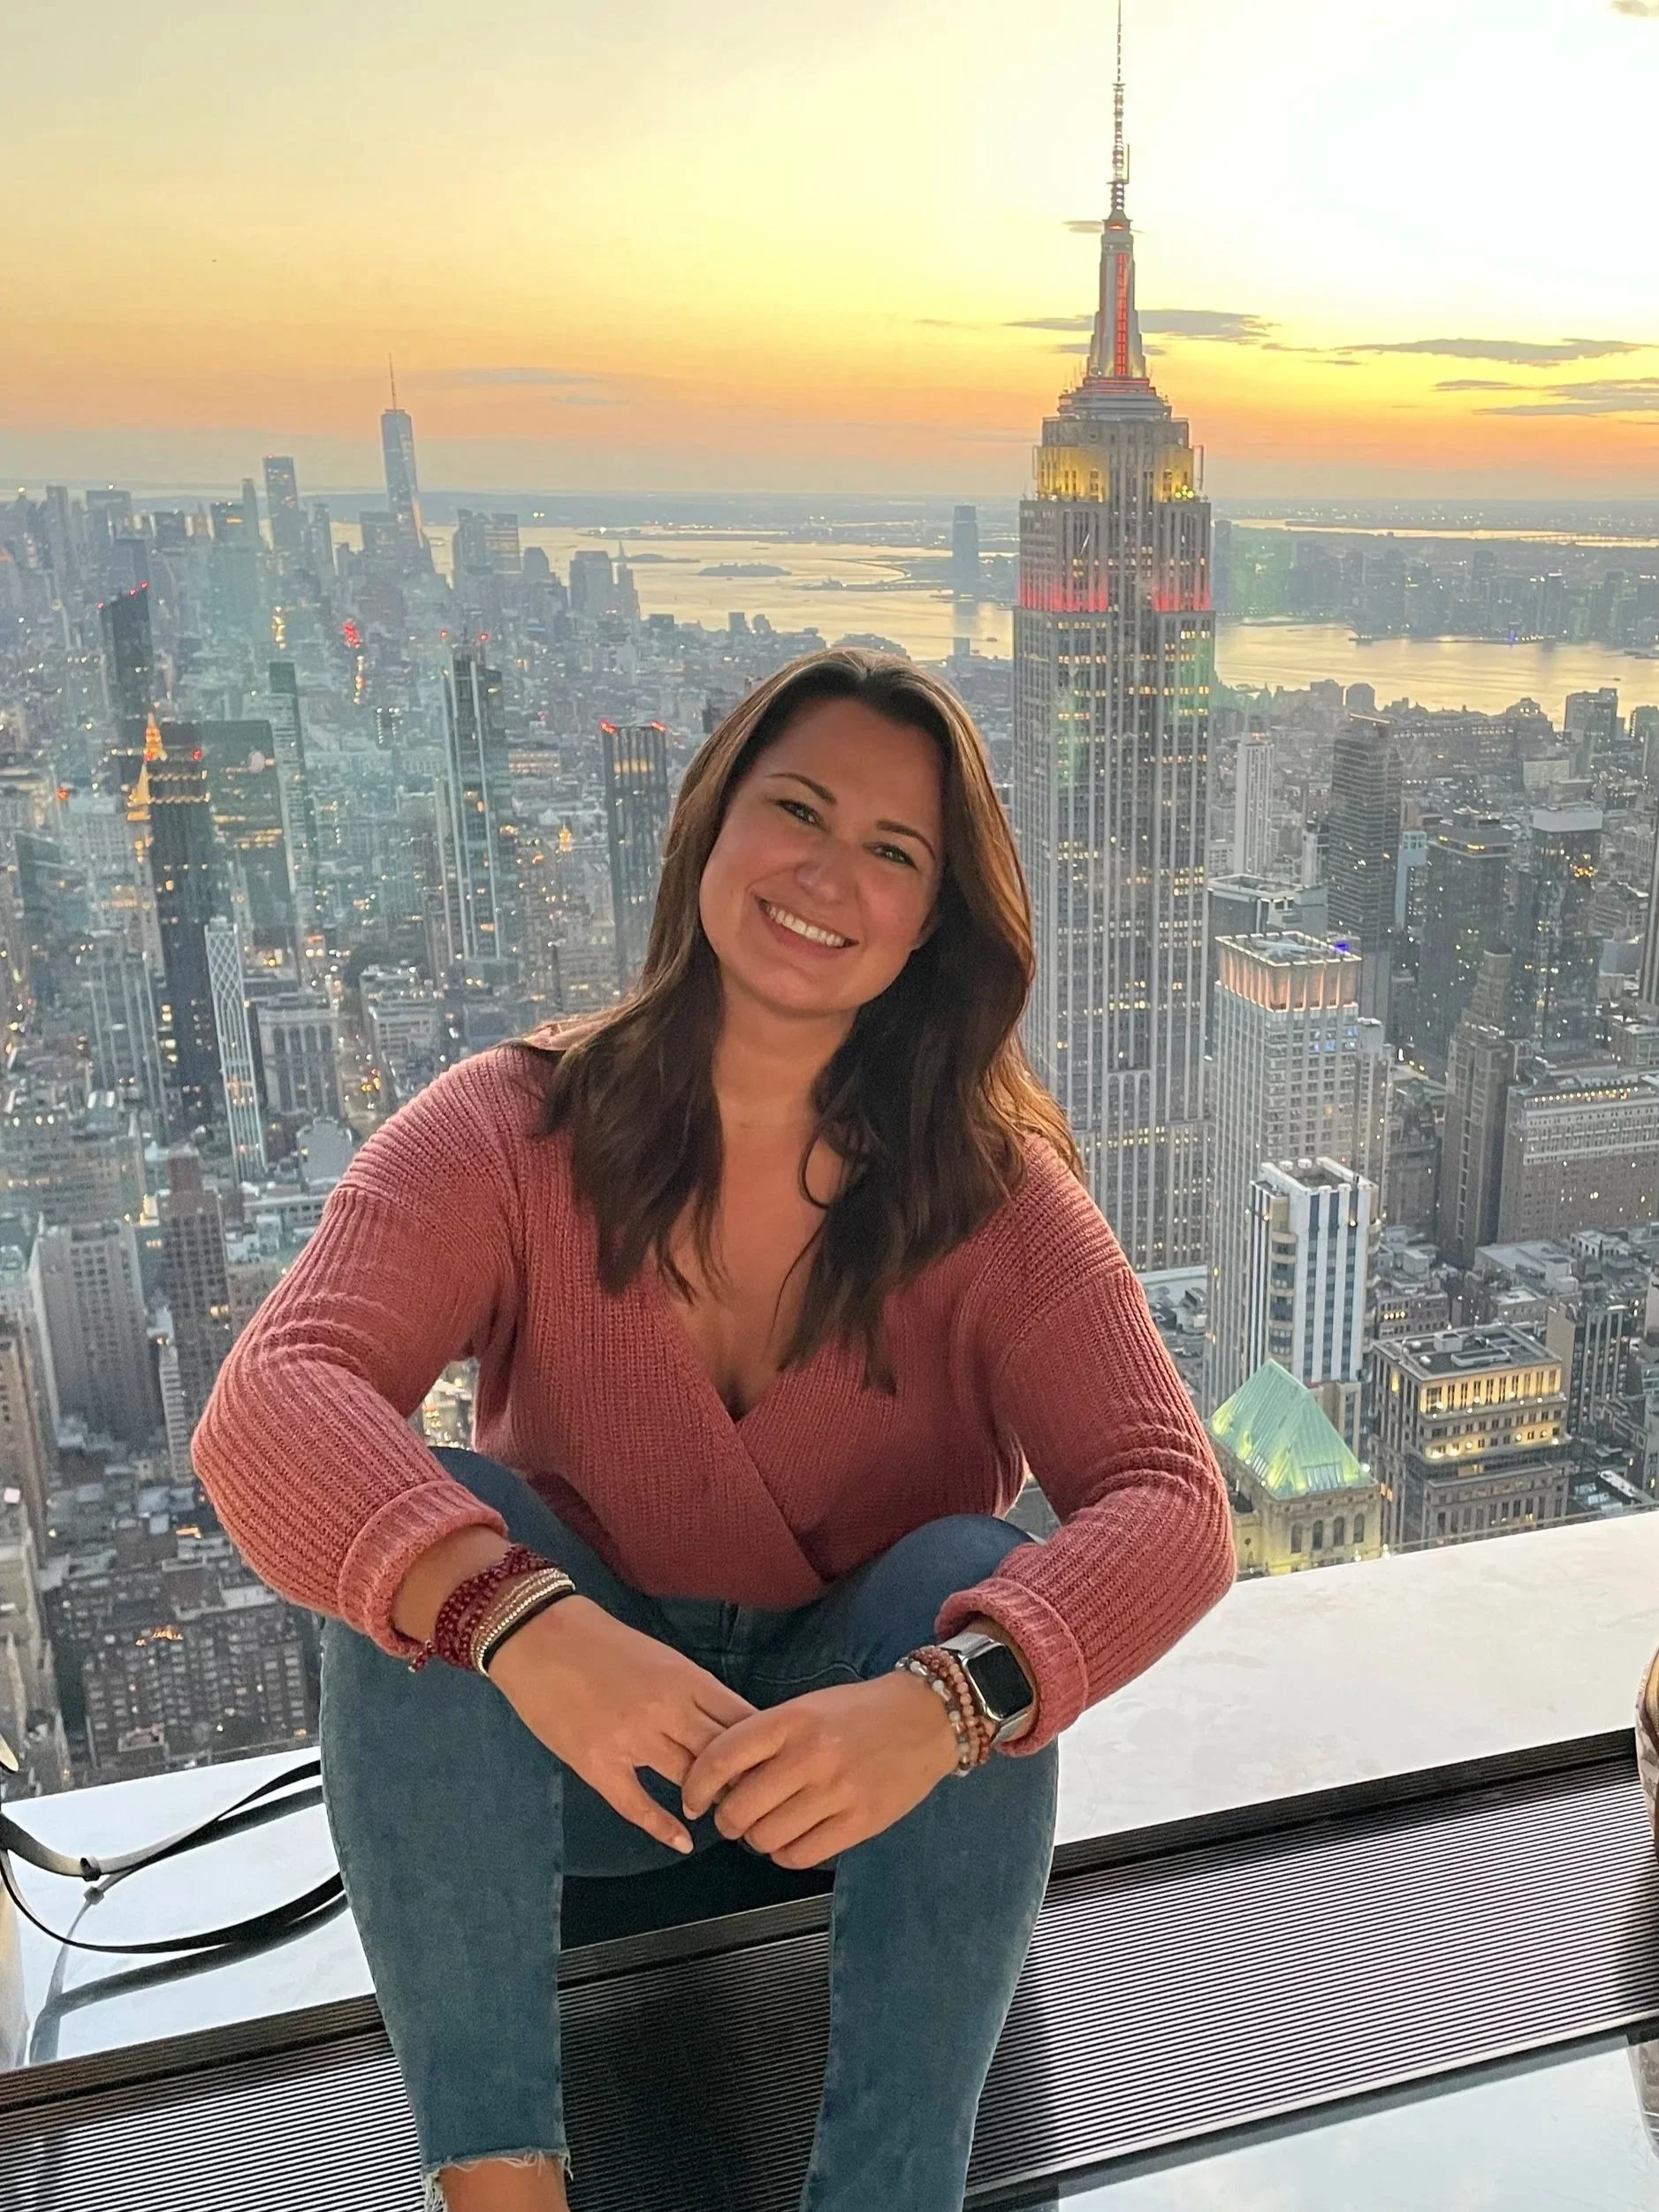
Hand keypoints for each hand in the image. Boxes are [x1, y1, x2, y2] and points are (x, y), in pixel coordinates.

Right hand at [486, 1596, 755, 1854]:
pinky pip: (638, 1804)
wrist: (537, 1635)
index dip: (762, 1747)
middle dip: (743, 1778)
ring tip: (723, 1812)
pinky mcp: (597, 1763)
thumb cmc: (600, 1640)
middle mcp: (665, 1709)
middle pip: (722, 1754)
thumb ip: (692, 1690)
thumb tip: (726, 1724)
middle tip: (757, 1798)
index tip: (773, 1764)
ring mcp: (631, 1739)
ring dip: (708, 1799)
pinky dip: (663, 1826)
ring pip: (689, 1778)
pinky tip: (682, 1840)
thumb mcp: (660, 1656)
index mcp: (685, 1677)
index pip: (741, 1719)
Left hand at [680, 1672, 960, 1869]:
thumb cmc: (858, 1711)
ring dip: (757, 1839)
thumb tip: (722, 1781)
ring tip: (767, 1826)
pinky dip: (786, 1853)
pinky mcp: (861, 1822)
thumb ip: (766, 1738)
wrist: (927, 1717)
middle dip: (726, 1820)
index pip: (722, 1757)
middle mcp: (811, 1756)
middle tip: (733, 1817)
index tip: (693, 1800)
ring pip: (766, 1838)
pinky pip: (800, 1855)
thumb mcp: (807, 1708)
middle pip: (739, 1808)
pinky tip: (792, 1838)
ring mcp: (837, 1792)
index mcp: (792, 1720)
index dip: (696, 1786)